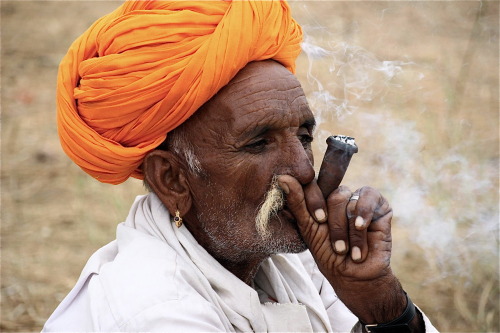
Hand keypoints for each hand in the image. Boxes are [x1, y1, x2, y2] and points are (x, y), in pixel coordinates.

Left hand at [277, 175, 406, 324]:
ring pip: (351, 200)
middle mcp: (341, 197)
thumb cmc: (330, 256)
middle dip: (335, 226)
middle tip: (338, 248)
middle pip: (335, 196)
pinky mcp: (380, 206)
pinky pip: (369, 197)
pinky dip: (363, 215)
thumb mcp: (308, 229)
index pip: (315, 185)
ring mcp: (360, 200)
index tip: (318, 221)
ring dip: (349, 231)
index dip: (315, 202)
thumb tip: (282, 177)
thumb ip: (297, 203)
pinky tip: (361, 229)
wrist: (357, 277)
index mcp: (322, 200)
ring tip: (351, 251)